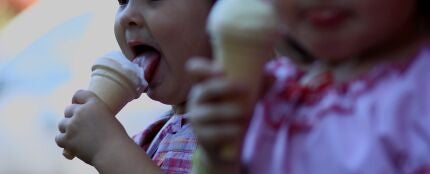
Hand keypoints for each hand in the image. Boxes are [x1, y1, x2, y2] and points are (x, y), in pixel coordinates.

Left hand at [55, 90, 129, 164]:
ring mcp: (72, 125)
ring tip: (78, 138)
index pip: (79, 94)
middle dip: (72, 117)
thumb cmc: (116, 138)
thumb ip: (95, 115)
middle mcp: (81, 111)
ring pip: (62, 124)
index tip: (78, 106)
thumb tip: (82, 122)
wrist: (114, 153)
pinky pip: (59, 138)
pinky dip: (64, 142)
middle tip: (79, 128)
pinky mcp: (66, 139)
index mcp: (94, 103)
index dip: (77, 100)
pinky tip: (72, 146)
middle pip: (68, 110)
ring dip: (67, 130)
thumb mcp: (108, 119)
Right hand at [186, 58, 251, 172]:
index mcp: (204, 84)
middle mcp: (196, 99)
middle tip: (247, 89)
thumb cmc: (233, 113)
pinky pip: (215, 132)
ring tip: (245, 114)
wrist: (223, 146)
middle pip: (206, 89)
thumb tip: (273, 77)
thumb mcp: (243, 97)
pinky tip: (239, 129)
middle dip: (226, 87)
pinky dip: (230, 130)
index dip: (203, 67)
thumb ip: (256, 86)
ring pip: (211, 112)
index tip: (221, 70)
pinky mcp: (201, 136)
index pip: (194, 69)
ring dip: (231, 111)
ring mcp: (196, 118)